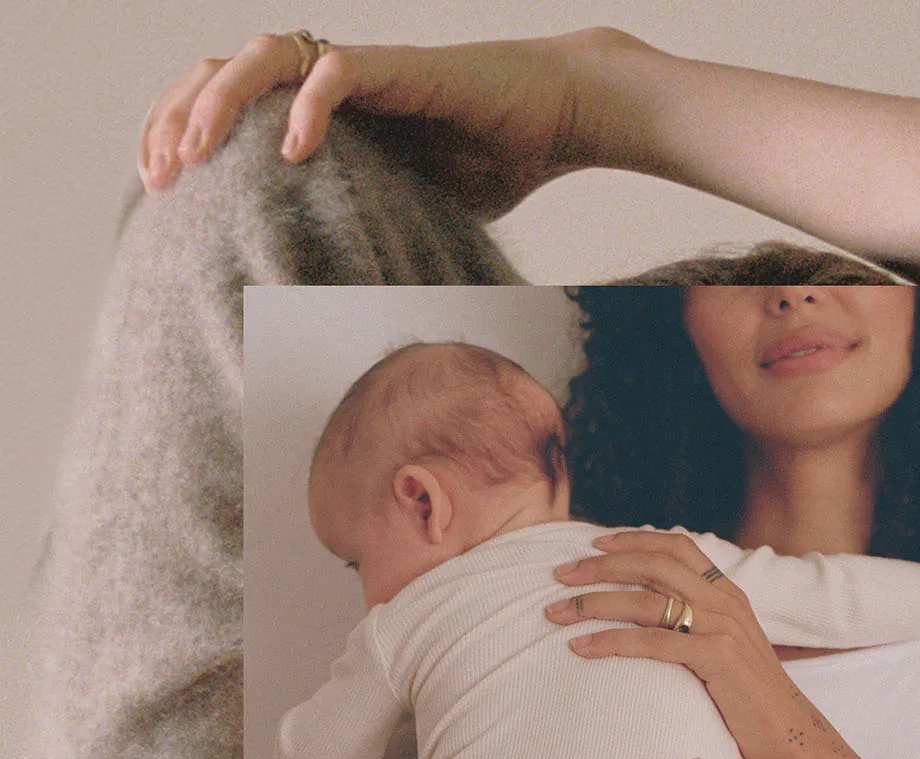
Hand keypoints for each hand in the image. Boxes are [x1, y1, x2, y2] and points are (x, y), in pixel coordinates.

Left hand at [138, 27, 637, 211]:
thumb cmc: (484, 170)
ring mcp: (357, 70)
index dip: (177, 136)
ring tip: (198, 152)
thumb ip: (355, 242)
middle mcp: (325, 82)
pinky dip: (309, 104)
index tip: (156, 189)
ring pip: (262, 57)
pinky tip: (293, 149)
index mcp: (314, 113)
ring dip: (219, 102)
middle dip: (176, 117)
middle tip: (160, 176)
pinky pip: (336, 72)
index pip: (220, 105)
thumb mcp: (401, 217)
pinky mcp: (396, 69)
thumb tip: (315, 326)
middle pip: (218, 70)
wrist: (550, 120)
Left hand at [548, 530, 873, 758]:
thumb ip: (700, 621)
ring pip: (646, 601)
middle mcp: (725, 601)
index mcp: (728, 592)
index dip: (633, 540)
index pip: (677, 547)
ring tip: (557, 613)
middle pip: (653, 565)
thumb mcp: (728, 645)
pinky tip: (582, 648)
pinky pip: (653, 643)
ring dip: (593, 604)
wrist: (788, 730)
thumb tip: (656, 613)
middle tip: (560, 575)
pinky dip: (611, 642)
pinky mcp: (716, 657)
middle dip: (600, 566)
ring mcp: (722, 627)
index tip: (594, 545)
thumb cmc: (750, 696)